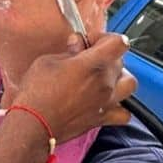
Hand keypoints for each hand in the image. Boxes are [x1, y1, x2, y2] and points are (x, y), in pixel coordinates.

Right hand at [12, 33, 136, 142]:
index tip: (91, 41)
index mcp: (92, 64)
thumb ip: (68, 52)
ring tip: (103, 78)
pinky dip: (119, 107)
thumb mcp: (47, 62)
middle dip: (105, 56)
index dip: (104, 38)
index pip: (118, 42)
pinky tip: (105, 102)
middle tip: (86, 58)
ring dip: (119, 78)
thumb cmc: (36, 93)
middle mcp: (104, 83)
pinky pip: (124, 113)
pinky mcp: (101, 119)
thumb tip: (77, 45)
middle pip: (120, 61)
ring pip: (129, 84)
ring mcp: (106, 102)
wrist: (33, 123)